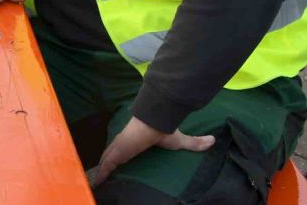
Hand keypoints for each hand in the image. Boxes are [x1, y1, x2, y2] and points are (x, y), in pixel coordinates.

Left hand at [94, 116, 214, 185]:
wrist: (155, 122)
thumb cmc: (164, 131)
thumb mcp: (180, 141)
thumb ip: (194, 143)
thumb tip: (213, 140)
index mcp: (133, 142)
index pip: (122, 150)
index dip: (117, 156)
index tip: (114, 162)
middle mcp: (123, 145)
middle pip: (110, 156)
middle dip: (105, 165)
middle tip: (99, 176)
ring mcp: (118, 148)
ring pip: (105, 161)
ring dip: (100, 171)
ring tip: (93, 182)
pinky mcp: (116, 152)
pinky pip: (105, 165)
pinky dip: (100, 174)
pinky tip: (94, 183)